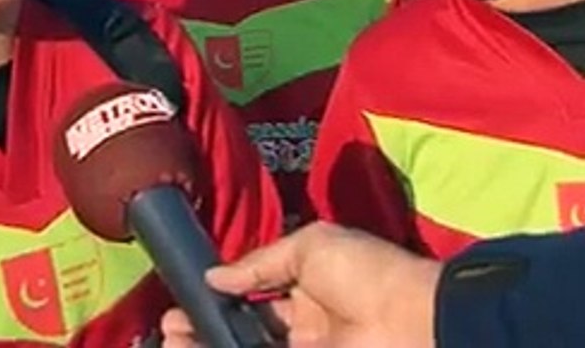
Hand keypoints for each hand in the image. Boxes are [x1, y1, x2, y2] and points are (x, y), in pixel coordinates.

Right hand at [161, 222, 440, 347]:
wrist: (414, 320)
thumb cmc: (366, 271)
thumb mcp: (310, 246)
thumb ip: (259, 263)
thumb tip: (214, 276)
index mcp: (308, 286)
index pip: (254, 296)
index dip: (220, 298)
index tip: (187, 298)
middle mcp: (303, 325)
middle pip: (244, 330)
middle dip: (205, 327)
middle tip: (170, 327)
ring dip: (207, 343)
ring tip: (171, 339)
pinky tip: (195, 345)